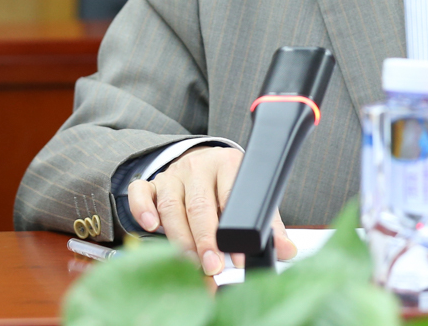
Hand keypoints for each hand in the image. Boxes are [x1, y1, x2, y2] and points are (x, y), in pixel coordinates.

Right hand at [126, 146, 296, 273]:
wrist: (205, 160)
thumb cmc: (230, 184)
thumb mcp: (252, 195)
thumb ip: (269, 223)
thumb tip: (287, 250)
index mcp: (228, 164)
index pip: (229, 198)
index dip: (231, 232)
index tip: (237, 258)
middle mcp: (199, 166)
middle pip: (199, 206)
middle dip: (205, 241)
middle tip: (213, 267)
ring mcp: (174, 174)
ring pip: (172, 207)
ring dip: (180, 240)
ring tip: (191, 264)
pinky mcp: (153, 182)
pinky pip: (140, 192)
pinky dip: (142, 209)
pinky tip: (150, 227)